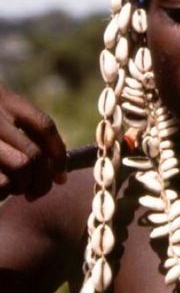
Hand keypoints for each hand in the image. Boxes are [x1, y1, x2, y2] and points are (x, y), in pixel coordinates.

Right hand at [0, 83, 66, 199]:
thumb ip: (23, 131)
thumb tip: (58, 174)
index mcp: (6, 100)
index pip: (44, 126)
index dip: (58, 154)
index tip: (61, 178)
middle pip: (35, 152)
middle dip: (42, 179)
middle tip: (38, 192)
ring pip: (20, 166)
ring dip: (23, 185)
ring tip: (15, 190)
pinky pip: (0, 182)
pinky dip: (3, 192)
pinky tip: (0, 192)